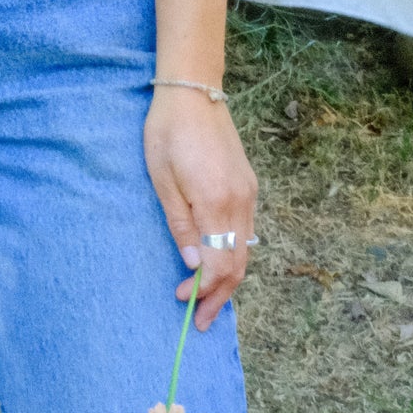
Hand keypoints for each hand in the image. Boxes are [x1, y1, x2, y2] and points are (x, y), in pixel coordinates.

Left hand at [144, 88, 257, 329]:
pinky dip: (235, 255)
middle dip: (220, 296)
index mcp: (217, 203)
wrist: (193, 91)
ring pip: (246, 250)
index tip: (182, 300)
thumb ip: (180, 224)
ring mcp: (249, 192)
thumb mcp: (162, 180)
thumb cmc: (168, 132)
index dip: (203, 289)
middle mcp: (241, 202)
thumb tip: (195, 265)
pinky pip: (246, 231)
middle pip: (238, 264)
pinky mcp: (248, 184)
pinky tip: (220, 262)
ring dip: (229, 279)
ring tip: (210, 300)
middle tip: (201, 321)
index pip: (220, 264)